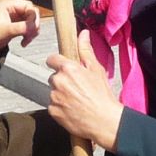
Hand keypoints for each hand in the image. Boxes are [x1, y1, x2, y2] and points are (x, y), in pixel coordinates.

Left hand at [0, 0, 40, 53]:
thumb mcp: (4, 30)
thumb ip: (20, 27)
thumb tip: (34, 27)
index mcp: (9, 5)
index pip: (28, 6)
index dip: (33, 17)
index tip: (33, 28)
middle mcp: (13, 10)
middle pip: (32, 14)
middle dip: (33, 25)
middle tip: (30, 35)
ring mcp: (15, 19)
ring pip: (31, 22)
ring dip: (32, 32)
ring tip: (26, 41)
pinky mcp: (15, 27)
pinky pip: (27, 29)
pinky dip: (28, 35)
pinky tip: (24, 42)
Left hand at [46, 37, 122, 151]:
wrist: (103, 121)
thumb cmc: (102, 95)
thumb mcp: (96, 69)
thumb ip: (86, 50)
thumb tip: (83, 34)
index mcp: (68, 68)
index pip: (52, 59)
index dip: (58, 63)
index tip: (64, 68)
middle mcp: (58, 81)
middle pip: (53, 77)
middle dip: (62, 81)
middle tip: (77, 88)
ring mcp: (54, 97)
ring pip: (53, 92)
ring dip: (61, 94)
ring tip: (77, 100)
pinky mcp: (52, 111)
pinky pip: (53, 106)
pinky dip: (60, 108)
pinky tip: (72, 110)